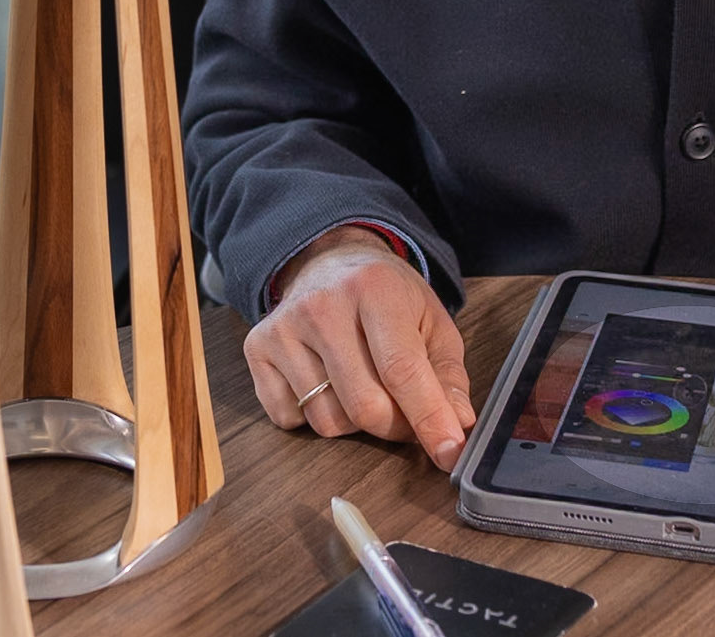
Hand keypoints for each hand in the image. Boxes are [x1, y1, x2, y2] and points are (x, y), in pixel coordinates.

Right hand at [243, 226, 475, 471]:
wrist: (331, 262)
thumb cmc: (387, 297)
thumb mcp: (431, 321)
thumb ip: (448, 374)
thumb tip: (457, 425)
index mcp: (375, 288)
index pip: (401, 370)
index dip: (428, 418)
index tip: (448, 453)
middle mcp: (323, 305)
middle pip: (364, 406)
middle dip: (395, 426)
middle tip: (406, 415)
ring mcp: (284, 327)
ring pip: (328, 421)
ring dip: (354, 421)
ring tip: (361, 382)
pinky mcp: (257, 348)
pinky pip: (290, 419)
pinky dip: (313, 416)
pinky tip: (324, 380)